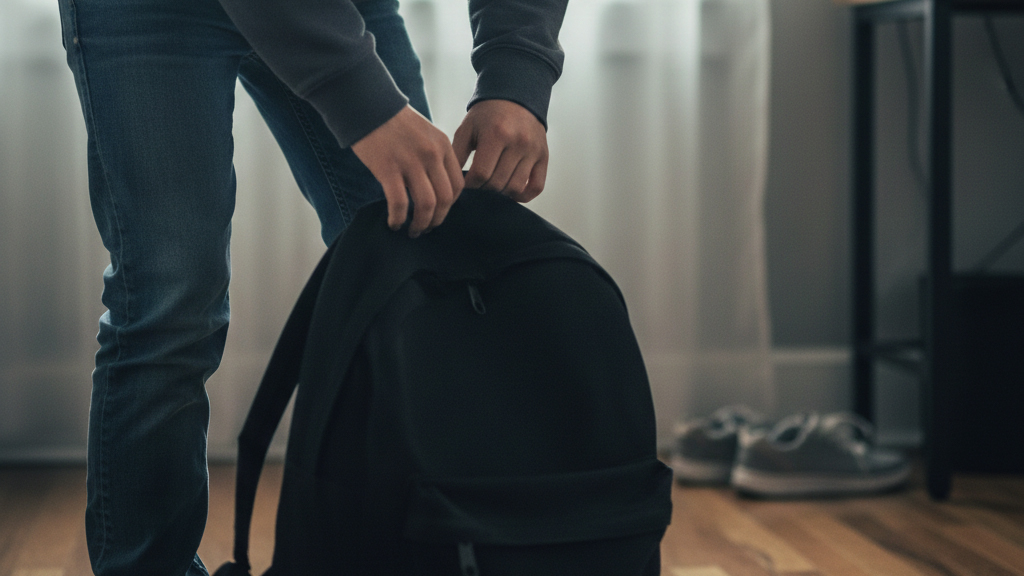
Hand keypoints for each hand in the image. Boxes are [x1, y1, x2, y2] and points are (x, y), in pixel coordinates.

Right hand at [351, 105, 464, 237]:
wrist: (368, 105)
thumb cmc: (394, 122)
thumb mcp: (426, 134)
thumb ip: (435, 156)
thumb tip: (436, 187)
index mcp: (443, 146)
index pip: (457, 185)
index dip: (450, 205)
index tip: (440, 213)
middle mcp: (431, 155)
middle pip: (445, 198)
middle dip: (437, 219)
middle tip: (427, 228)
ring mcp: (410, 162)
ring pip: (426, 205)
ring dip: (421, 223)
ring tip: (413, 230)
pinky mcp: (388, 168)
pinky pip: (399, 203)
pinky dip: (398, 218)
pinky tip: (394, 224)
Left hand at [453, 99, 547, 202]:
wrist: (515, 97)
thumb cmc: (487, 115)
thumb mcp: (467, 128)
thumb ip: (457, 154)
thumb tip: (453, 180)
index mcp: (496, 134)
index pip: (481, 174)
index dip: (470, 184)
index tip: (466, 182)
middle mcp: (518, 142)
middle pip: (497, 183)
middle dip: (484, 188)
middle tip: (478, 183)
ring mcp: (533, 150)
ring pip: (515, 188)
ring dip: (500, 192)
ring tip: (492, 185)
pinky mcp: (543, 156)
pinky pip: (537, 187)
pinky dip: (523, 196)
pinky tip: (511, 193)